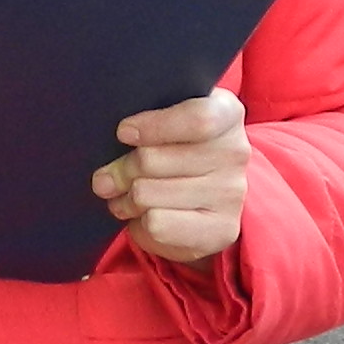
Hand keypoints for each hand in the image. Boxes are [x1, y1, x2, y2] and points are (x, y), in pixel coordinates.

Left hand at [94, 89, 247, 263]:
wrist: (209, 200)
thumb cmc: (179, 150)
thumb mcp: (169, 122)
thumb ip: (148, 120)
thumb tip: (122, 138)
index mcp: (227, 114)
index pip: (197, 119)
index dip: (152, 127)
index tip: (123, 133)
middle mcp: (235, 153)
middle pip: (153, 159)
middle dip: (121, 170)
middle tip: (108, 177)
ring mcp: (231, 194)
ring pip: (146, 193)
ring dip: (125, 198)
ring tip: (126, 197)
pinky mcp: (221, 230)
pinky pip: (157, 224)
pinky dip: (139, 222)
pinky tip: (144, 216)